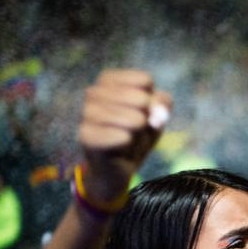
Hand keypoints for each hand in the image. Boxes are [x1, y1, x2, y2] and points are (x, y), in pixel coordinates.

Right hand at [78, 69, 171, 203]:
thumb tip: (154, 109)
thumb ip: (161, 103)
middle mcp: (93, 92)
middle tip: (136, 130)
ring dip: (139, 134)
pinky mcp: (86, 136)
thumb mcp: (155, 116)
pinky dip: (129, 143)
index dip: (153, 101)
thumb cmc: (136, 135)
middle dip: (147, 119)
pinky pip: (121, 137)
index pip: (144, 80)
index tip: (143, 112)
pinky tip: (122, 146)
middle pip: (141, 99)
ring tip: (128, 139)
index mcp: (108, 80)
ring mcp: (86, 113)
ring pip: (134, 118)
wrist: (117, 168)